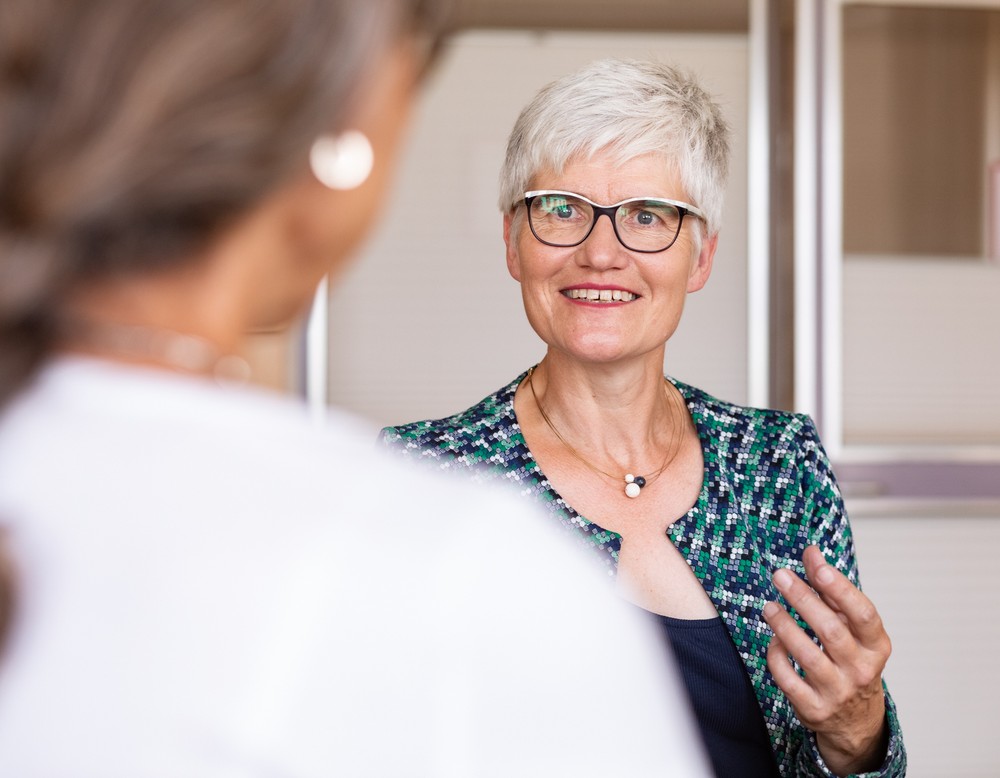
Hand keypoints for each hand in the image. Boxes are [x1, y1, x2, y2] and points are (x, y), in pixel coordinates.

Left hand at [763, 545, 889, 776]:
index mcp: (877, 646)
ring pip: (808, 656)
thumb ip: (831, 591)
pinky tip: (773, 640)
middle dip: (803, 599)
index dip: (841, 590)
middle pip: (831, 631)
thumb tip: (811, 554)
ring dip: (784, 626)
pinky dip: (777, 656)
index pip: (863, 614)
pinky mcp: (814, 709)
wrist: (857, 721)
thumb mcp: (851, 629)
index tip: (818, 568)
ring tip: (769, 607)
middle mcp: (861, 670)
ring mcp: (838, 692)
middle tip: (780, 576)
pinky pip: (788, 679)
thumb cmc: (851, 661)